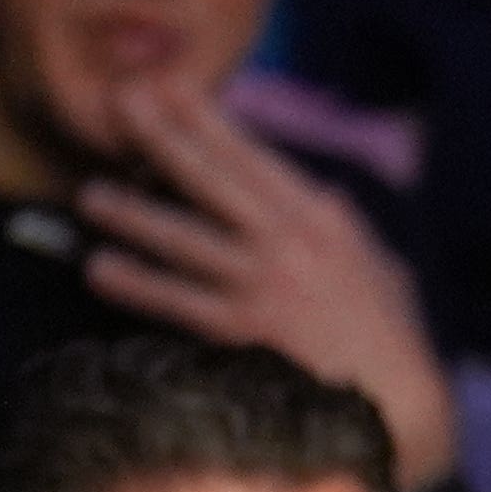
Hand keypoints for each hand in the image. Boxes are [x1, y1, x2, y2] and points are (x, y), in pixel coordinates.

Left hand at [80, 80, 457, 488]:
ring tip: (91, 196)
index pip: (255, 158)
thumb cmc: (390, 343)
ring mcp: (268, 284)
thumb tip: (322, 196)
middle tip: (117, 101)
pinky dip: (138, 284)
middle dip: (161, 136)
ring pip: (184, 236)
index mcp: (326, 221)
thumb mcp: (380, 269)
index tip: (167, 85)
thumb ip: (342, 232)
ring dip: (133, 212)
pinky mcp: (247, 330)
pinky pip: (178, 300)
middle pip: (213, 179)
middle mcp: (294, 242)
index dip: (206, 119)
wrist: (399, 406)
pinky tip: (100, 269)